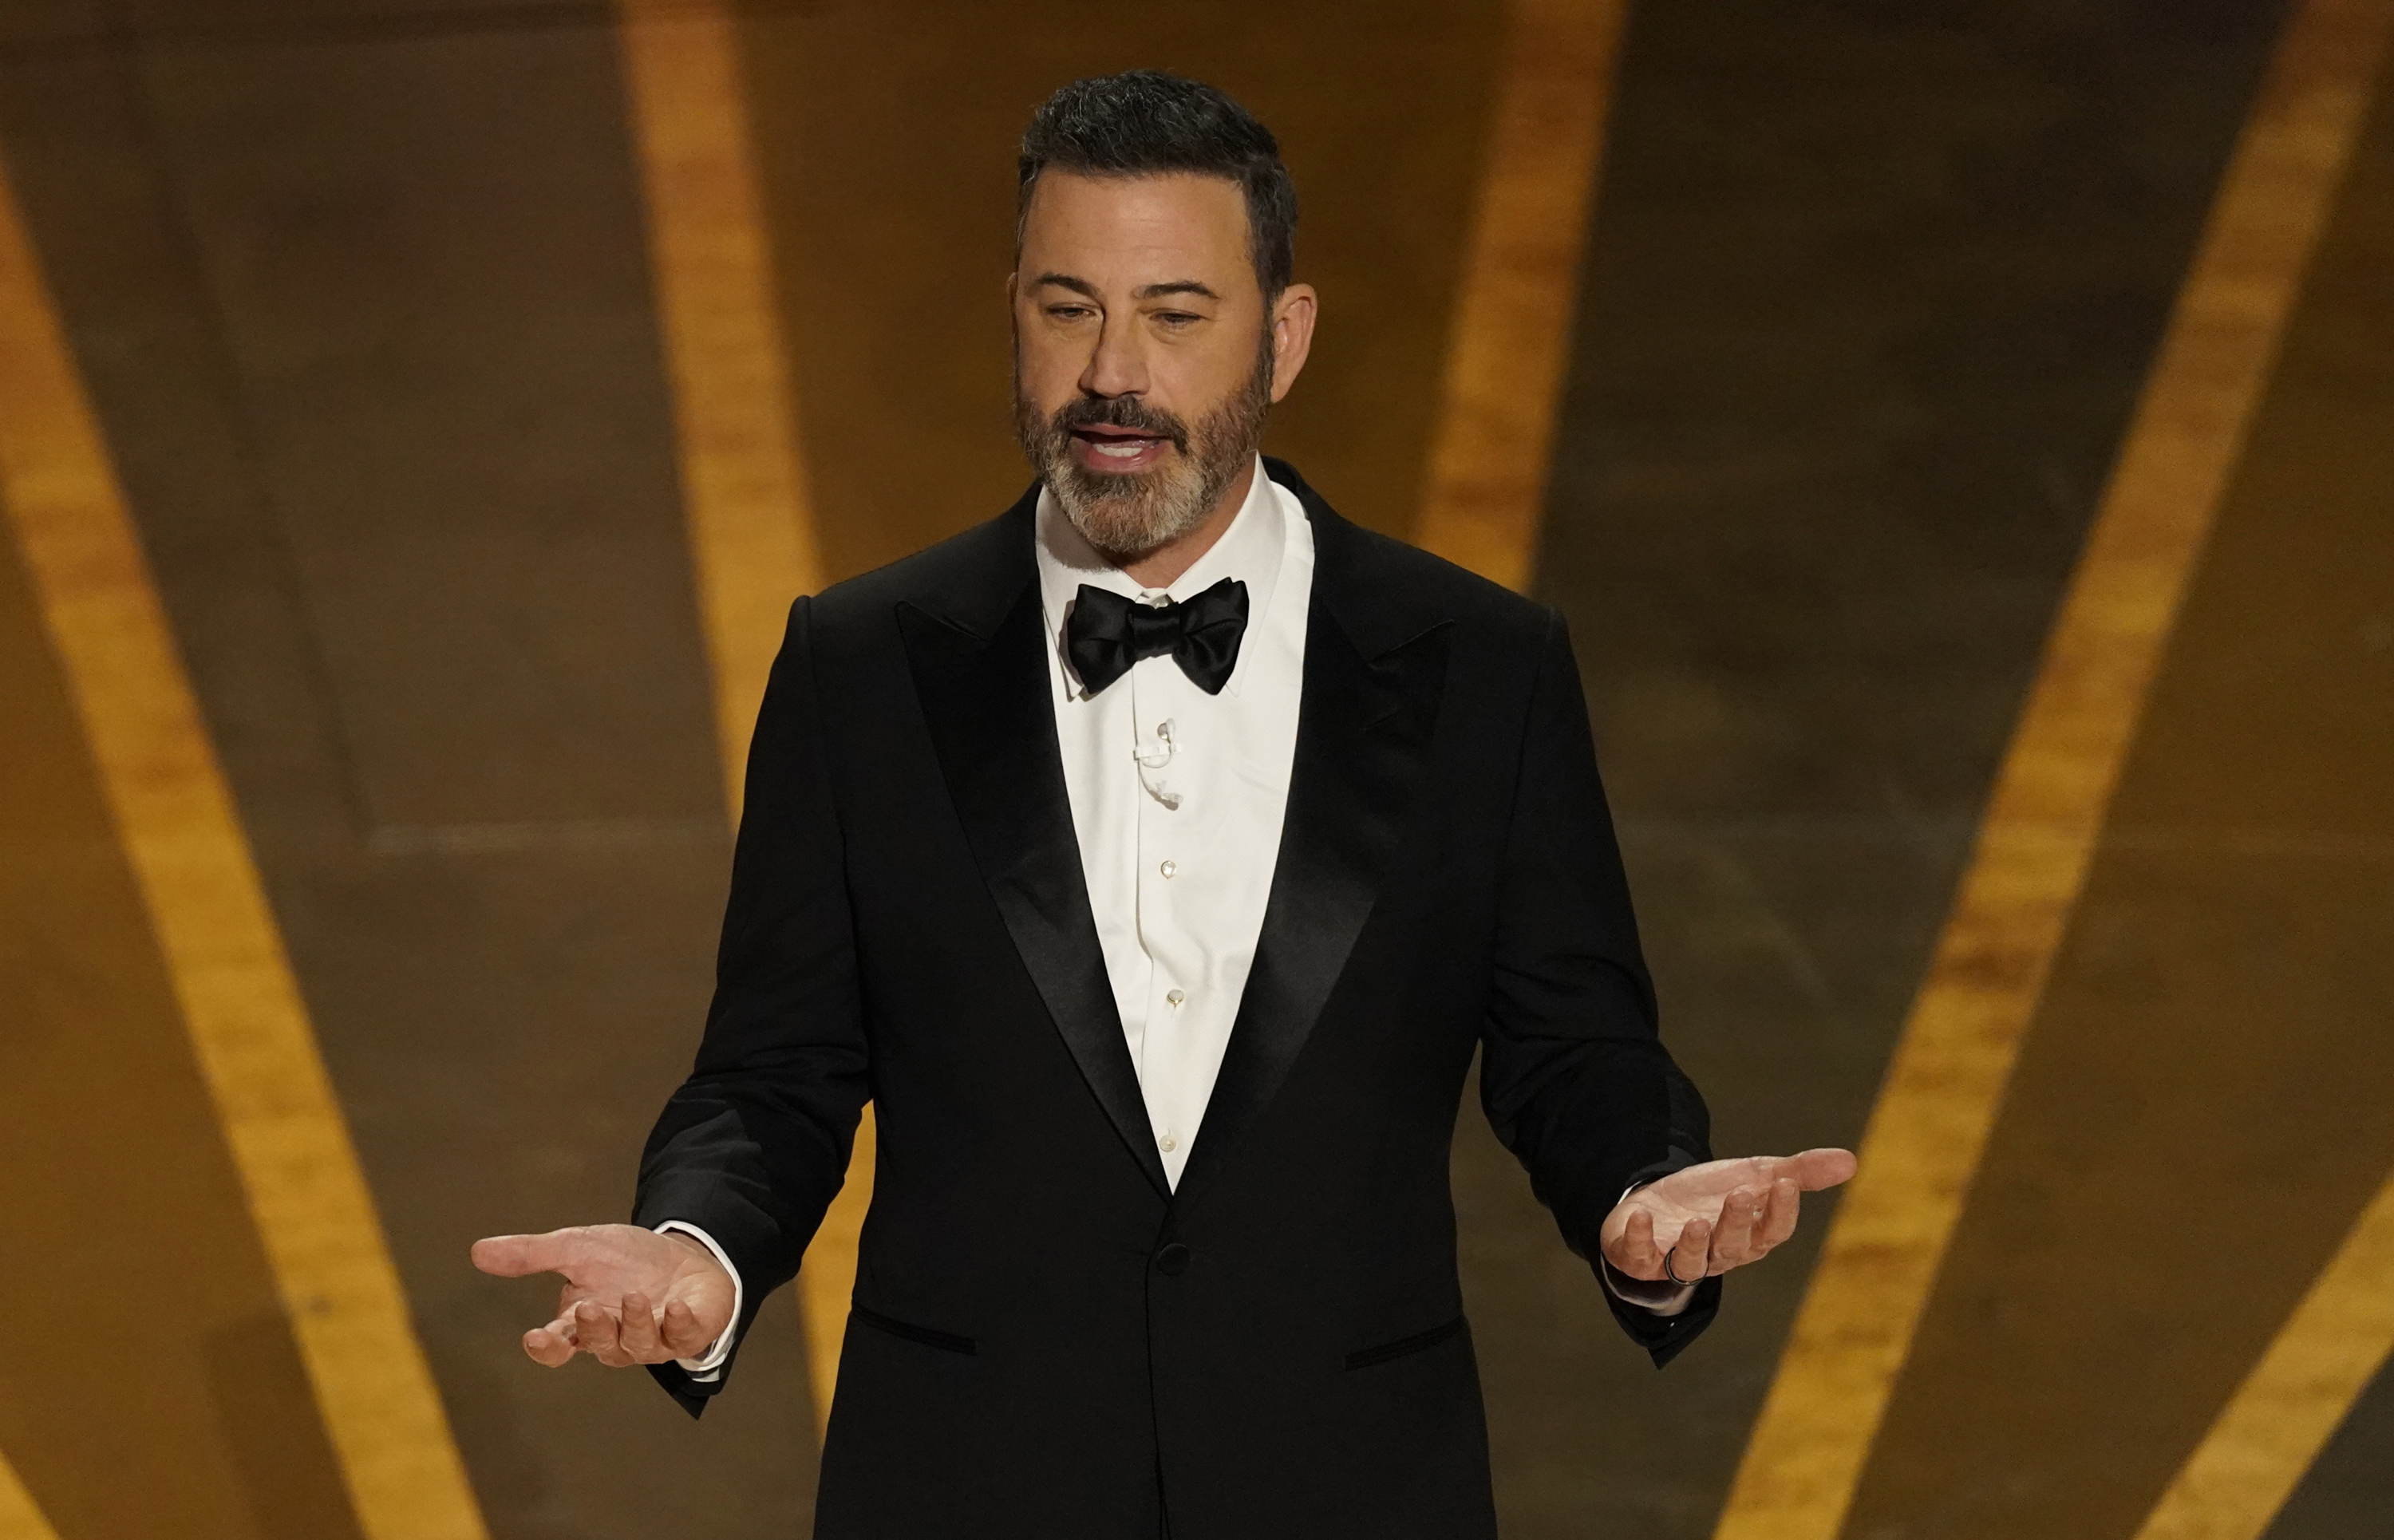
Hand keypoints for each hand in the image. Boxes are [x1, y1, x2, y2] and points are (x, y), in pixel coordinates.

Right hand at [471, 1224, 734, 1367]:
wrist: (684, 1256)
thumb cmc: (626, 1260)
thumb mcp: (578, 1247)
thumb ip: (532, 1254)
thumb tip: (477, 1251)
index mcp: (583, 1323)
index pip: (558, 1346)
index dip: (546, 1347)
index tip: (534, 1337)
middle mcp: (617, 1338)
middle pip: (599, 1345)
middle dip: (593, 1329)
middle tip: (587, 1307)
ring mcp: (654, 1339)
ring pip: (639, 1344)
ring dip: (634, 1323)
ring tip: (633, 1297)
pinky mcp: (690, 1332)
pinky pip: (685, 1337)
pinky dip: (679, 1324)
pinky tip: (674, 1307)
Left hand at [1599, 1148, 1856, 1287]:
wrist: (1659, 1205)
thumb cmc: (1713, 1197)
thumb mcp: (1755, 1177)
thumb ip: (1799, 1172)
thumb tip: (1851, 1161)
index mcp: (1750, 1238)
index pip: (1772, 1232)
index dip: (1780, 1211)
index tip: (1785, 1183)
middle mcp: (1718, 1254)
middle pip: (1733, 1247)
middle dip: (1737, 1223)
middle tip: (1741, 1193)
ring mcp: (1678, 1259)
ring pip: (1691, 1263)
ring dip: (1694, 1244)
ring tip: (1697, 1222)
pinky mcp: (1640, 1256)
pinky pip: (1639, 1256)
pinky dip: (1639, 1239)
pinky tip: (1641, 1217)